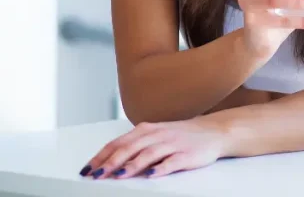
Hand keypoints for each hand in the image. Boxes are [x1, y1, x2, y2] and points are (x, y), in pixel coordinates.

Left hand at [79, 118, 226, 179]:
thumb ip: (134, 146)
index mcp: (147, 130)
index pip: (118, 143)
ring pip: (148, 153)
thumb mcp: (155, 135)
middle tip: (97, 175)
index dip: (101, 156)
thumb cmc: (181, 136)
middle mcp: (158, 134)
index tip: (87, 170)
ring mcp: (173, 144)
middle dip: (111, 162)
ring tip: (119, 176)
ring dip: (132, 165)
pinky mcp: (187, 154)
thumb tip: (108, 162)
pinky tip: (151, 175)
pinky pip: (172, 161)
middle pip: (130, 148)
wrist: (214, 131)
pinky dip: (160, 168)